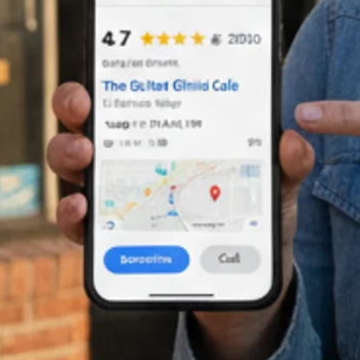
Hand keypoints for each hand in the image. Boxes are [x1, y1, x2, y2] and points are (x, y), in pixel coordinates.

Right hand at [47, 82, 314, 359]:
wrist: (245, 280)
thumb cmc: (251, 216)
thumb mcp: (274, 189)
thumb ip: (287, 166)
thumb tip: (292, 141)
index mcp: (163, 133)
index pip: (121, 96)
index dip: (100, 82)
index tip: (95, 78)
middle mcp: (128, 159)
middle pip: (84, 124)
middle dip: (72, 110)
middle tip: (83, 111)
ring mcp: (114, 199)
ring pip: (72, 170)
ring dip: (67, 157)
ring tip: (83, 157)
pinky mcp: (111, 242)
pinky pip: (79, 227)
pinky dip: (72, 216)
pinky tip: (83, 209)